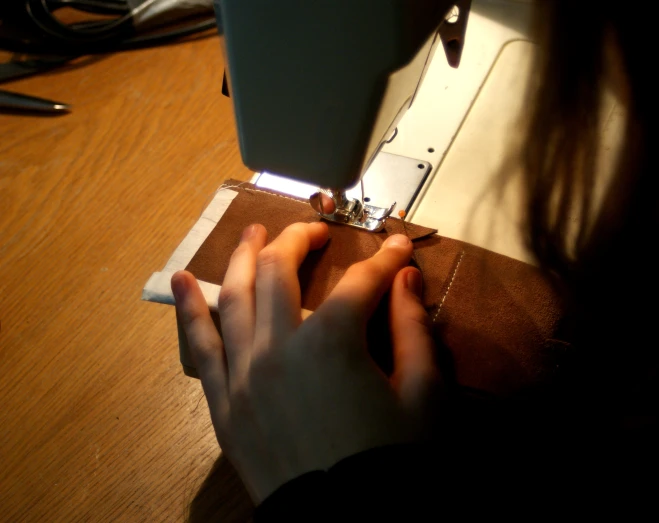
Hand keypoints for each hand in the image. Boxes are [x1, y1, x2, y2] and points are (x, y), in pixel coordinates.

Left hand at [171, 222, 440, 504]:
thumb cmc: (393, 461)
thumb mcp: (423, 395)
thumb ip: (413, 328)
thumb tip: (406, 277)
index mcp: (334, 340)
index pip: (361, 281)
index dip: (384, 259)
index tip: (397, 245)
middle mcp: (280, 345)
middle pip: (280, 270)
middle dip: (299, 240)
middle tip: (314, 231)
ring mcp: (244, 373)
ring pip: (234, 296)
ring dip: (242, 257)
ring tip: (252, 234)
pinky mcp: (223, 404)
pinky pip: (199, 348)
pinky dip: (188, 311)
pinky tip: (181, 282)